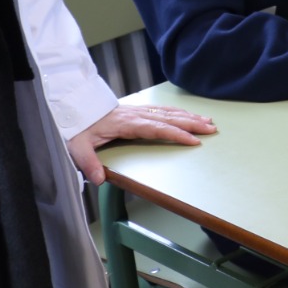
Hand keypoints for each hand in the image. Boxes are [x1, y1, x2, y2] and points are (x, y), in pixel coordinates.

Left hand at [67, 105, 216, 185]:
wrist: (74, 107)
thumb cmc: (78, 126)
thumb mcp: (77, 146)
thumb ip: (89, 163)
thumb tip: (100, 179)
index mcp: (128, 124)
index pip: (158, 128)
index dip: (177, 134)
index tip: (194, 141)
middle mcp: (138, 115)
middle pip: (170, 118)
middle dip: (193, 124)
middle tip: (212, 129)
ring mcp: (139, 111)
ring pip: (170, 112)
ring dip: (190, 117)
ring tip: (209, 122)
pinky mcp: (138, 110)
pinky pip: (164, 109)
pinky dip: (180, 111)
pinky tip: (189, 114)